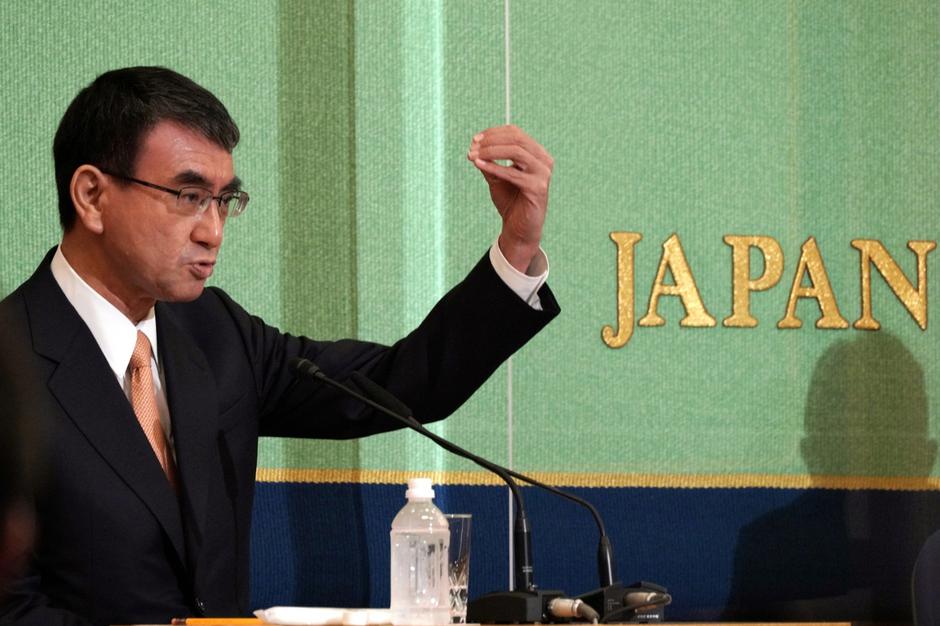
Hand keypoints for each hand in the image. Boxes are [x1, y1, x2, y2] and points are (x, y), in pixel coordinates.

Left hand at [468, 125, 553, 272]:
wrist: (519, 229)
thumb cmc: (510, 202)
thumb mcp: (497, 177)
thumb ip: (489, 161)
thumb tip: (475, 146)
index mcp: (537, 154)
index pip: (516, 133)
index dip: (494, 133)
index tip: (474, 139)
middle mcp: (544, 161)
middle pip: (517, 139)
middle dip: (491, 141)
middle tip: (472, 147)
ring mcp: (543, 174)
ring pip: (515, 151)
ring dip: (491, 151)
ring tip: (473, 156)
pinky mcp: (537, 188)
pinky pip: (512, 173)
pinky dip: (494, 167)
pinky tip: (479, 165)